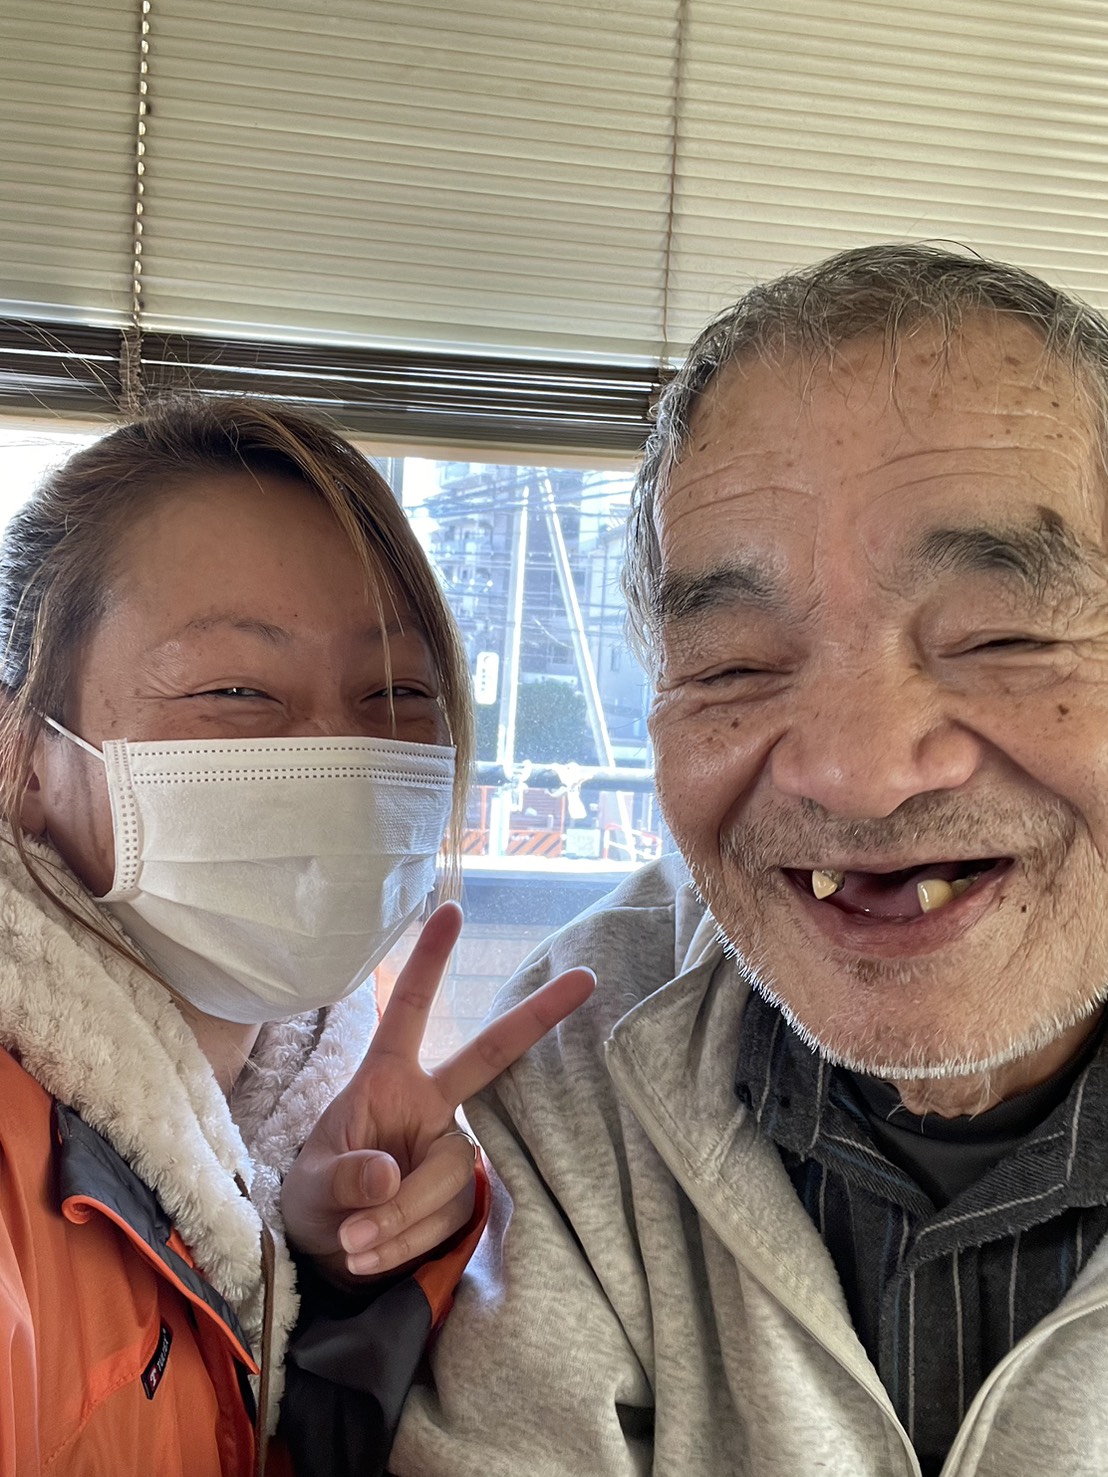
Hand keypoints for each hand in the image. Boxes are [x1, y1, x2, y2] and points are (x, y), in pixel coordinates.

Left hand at [280, 900, 593, 1280]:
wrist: (329, 1255)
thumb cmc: (316, 1199)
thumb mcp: (311, 1186)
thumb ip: (345, 1178)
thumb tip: (389, 1176)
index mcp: (386, 1080)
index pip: (407, 1011)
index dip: (429, 962)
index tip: (451, 910)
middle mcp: (428, 1104)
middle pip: (488, 1056)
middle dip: (536, 1016)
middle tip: (585, 978)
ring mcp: (448, 1147)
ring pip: (444, 1179)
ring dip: (396, 1221)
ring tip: (354, 1242)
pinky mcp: (460, 1194)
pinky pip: (445, 1219)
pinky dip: (404, 1243)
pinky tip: (372, 1254)